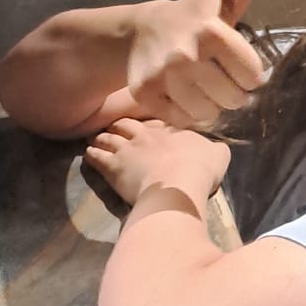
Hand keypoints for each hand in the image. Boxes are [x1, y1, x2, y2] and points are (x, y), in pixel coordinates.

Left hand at [85, 119, 230, 208]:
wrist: (179, 183)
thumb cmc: (201, 168)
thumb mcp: (218, 155)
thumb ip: (215, 149)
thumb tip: (217, 148)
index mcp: (170, 130)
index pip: (154, 122)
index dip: (148, 124)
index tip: (145, 126)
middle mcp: (145, 135)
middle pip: (126, 125)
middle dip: (119, 126)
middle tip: (114, 128)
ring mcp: (127, 149)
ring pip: (108, 138)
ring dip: (101, 138)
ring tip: (95, 139)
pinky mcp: (113, 167)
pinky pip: (97, 158)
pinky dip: (91, 155)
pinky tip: (87, 154)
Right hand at [124, 0, 271, 128]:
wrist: (141, 31)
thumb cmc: (194, 17)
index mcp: (211, 31)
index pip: (253, 76)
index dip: (250, 74)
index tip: (239, 64)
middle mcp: (186, 54)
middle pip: (232, 99)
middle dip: (231, 93)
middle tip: (220, 78)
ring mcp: (163, 76)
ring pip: (208, 113)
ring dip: (210, 106)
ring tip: (203, 88)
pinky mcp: (146, 94)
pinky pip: (182, 120)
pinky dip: (187, 114)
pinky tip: (183, 96)